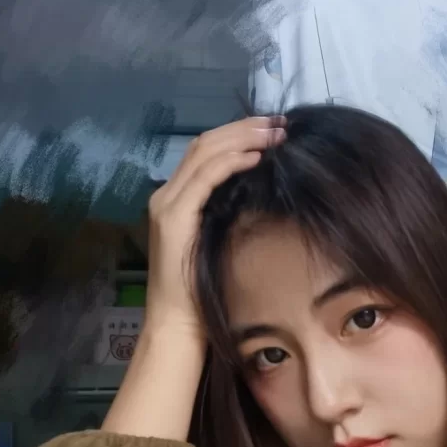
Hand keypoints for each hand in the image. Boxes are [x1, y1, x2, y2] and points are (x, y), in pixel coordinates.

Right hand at [144, 114, 286, 335]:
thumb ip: (228, 214)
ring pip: (204, 153)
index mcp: (176, 199)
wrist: (178, 323)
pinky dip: (230, 162)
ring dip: (242, 139)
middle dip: (244, 128)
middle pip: (205, 144)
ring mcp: (167, 204)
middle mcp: (167, 195)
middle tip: (280, 123)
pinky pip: (204, 178)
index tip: (273, 130)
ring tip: (274, 133)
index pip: (206, 152)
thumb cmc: (203, 292)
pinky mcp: (173, 217)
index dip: (239, 134)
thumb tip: (260, 190)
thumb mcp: (219, 242)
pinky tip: (255, 157)